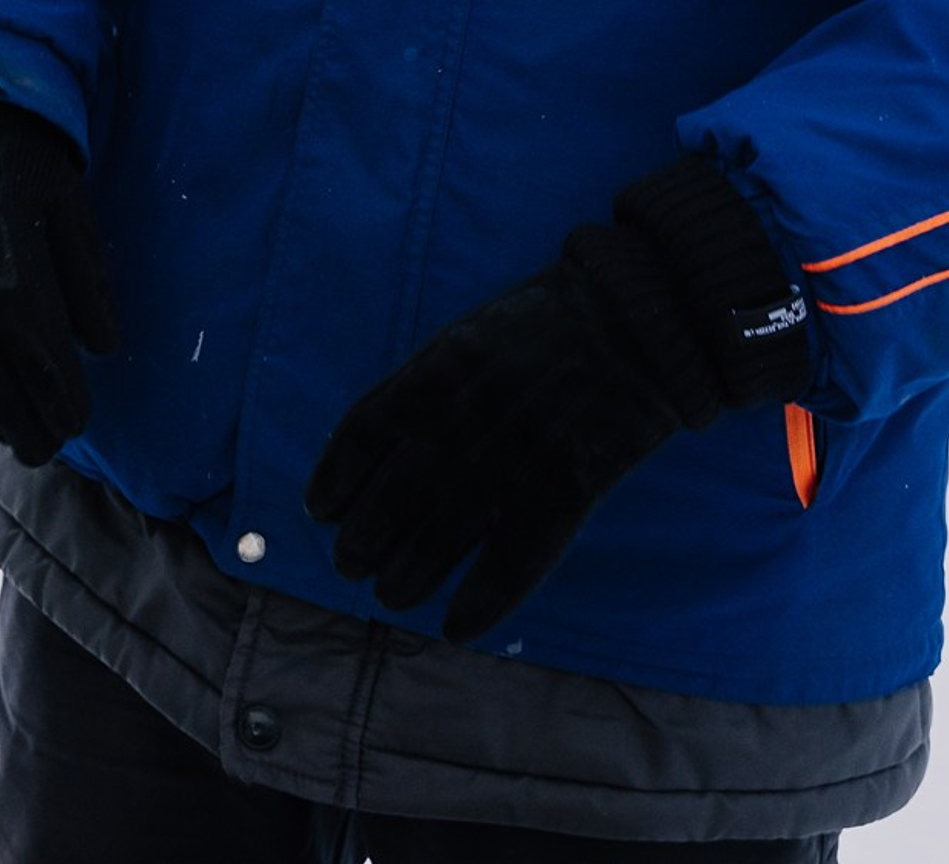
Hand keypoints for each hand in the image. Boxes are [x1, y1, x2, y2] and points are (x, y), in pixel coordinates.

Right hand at [0, 98, 118, 465]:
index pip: (45, 369)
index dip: (67, 406)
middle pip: (0, 394)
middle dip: (32, 428)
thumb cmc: (17, 166)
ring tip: (16, 429)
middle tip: (50, 442)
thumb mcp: (70, 209)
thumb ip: (88, 282)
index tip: (79, 420)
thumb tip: (101, 350)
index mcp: (9, 269)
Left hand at [303, 157, 808, 642]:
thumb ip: (426, 384)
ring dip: (406, 575)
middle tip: (349, 563)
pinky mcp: (562, 492)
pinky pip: (511, 563)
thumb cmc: (543, 321)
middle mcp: (462, 420)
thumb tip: (384, 440)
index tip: (317, 510)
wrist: (631, 323)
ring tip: (389, 595)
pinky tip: (456, 626)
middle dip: (361, 538)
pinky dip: (481, 602)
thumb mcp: (466, 334)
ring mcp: (511, 460)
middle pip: (391, 496)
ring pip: (440, 538)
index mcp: (434, 372)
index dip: (334, 479)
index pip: (361, 435)